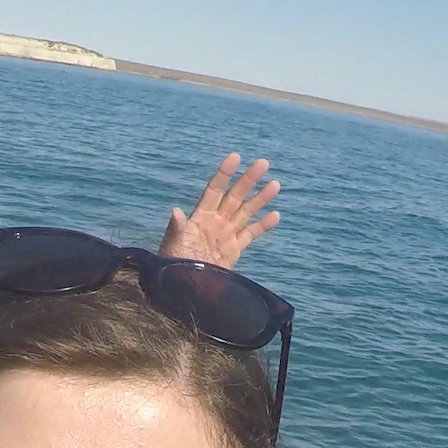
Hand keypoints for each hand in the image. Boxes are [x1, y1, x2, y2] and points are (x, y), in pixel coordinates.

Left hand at [159, 154, 280, 269]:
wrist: (182, 289)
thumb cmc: (172, 266)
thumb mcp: (173, 246)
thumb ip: (177, 229)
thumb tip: (176, 211)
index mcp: (200, 217)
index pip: (214, 190)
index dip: (224, 174)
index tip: (235, 157)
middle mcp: (215, 222)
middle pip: (234, 196)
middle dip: (248, 180)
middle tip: (263, 163)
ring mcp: (226, 235)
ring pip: (246, 212)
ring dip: (260, 198)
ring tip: (275, 184)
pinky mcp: (234, 250)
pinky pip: (251, 234)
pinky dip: (263, 226)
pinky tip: (275, 215)